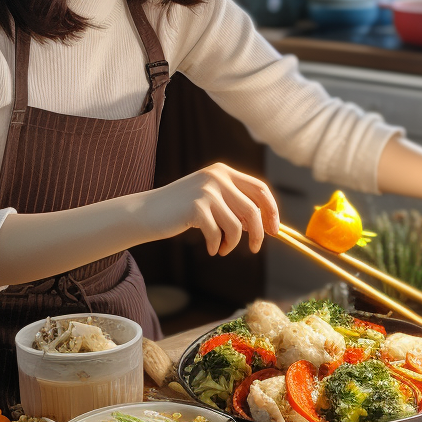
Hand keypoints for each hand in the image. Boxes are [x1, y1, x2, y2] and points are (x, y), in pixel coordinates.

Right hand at [144, 162, 279, 254]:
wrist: (147, 212)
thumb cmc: (182, 210)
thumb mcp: (211, 200)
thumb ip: (235, 206)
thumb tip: (266, 225)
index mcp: (224, 172)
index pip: (260, 189)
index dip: (272, 211)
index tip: (274, 231)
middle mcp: (217, 177)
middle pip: (253, 209)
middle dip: (259, 233)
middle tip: (255, 249)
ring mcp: (206, 191)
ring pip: (236, 226)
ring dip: (233, 244)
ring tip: (222, 249)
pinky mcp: (196, 207)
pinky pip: (218, 234)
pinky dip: (216, 245)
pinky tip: (210, 248)